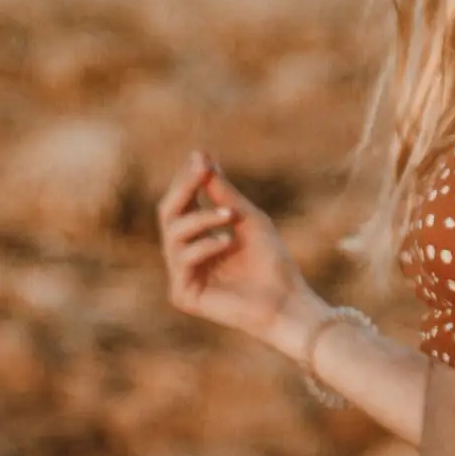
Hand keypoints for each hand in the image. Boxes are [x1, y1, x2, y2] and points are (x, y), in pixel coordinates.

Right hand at [157, 149, 322, 350]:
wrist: (286, 299)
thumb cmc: (271, 259)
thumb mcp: (246, 217)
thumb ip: (222, 193)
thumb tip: (200, 158)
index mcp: (198, 235)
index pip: (181, 202)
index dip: (187, 179)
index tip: (201, 156)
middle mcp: (185, 254)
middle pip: (168, 214)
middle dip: (184, 188)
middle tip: (202, 169)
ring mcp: (182, 276)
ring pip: (173, 234)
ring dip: (202, 217)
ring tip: (231, 215)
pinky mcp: (183, 295)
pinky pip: (183, 260)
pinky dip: (206, 245)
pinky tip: (228, 242)